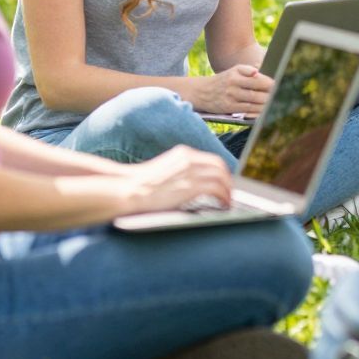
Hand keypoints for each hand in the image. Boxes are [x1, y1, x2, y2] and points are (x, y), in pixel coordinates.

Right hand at [117, 146, 232, 214]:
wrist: (129, 189)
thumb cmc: (143, 184)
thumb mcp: (166, 168)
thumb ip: (182, 170)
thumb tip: (197, 181)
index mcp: (184, 153)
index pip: (212, 160)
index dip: (222, 172)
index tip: (225, 182)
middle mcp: (190, 159)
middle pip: (220, 167)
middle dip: (228, 181)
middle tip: (230, 193)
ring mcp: (191, 171)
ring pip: (222, 178)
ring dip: (228, 191)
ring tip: (228, 202)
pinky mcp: (191, 186)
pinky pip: (217, 189)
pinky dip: (224, 197)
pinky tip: (223, 205)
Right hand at [191, 64, 274, 115]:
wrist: (201, 92)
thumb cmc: (223, 80)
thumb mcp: (233, 70)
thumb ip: (247, 70)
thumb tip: (258, 72)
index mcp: (236, 74)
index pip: (257, 79)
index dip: (270, 83)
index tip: (280, 85)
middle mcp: (233, 85)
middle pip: (256, 91)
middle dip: (270, 94)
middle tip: (282, 96)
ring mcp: (230, 97)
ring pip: (252, 101)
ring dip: (266, 104)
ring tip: (277, 104)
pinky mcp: (228, 108)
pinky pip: (246, 110)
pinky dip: (257, 111)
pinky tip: (265, 111)